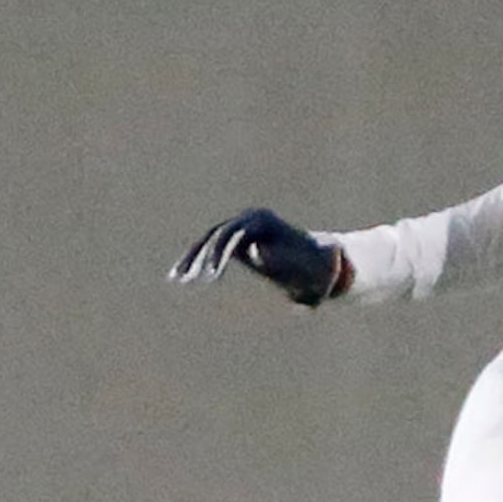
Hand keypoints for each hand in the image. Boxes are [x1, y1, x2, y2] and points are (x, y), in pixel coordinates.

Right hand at [170, 209, 346, 306]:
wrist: (325, 265)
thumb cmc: (317, 270)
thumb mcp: (306, 270)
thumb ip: (284, 261)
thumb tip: (255, 250)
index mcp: (263, 221)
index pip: (232, 235)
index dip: (219, 256)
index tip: (212, 278)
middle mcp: (250, 219)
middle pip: (216, 236)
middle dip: (202, 258)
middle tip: (191, 282)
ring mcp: (243, 228)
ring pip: (209, 242)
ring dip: (193, 260)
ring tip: (177, 280)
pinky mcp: (238, 242)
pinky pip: (213, 249)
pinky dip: (198, 262)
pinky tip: (181, 277)